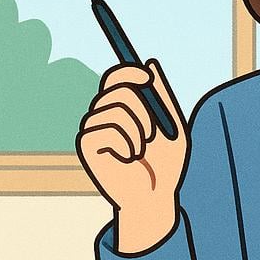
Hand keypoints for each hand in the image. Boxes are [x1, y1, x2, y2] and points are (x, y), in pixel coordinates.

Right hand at [76, 59, 187, 249]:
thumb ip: (163, 96)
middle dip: (143, 107)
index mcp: (123, 108)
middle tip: (153, 133)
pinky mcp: (86, 146)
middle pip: (117, 87)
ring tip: (142, 150)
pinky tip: (129, 158)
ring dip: (138, 130)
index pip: (116, 77)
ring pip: (114, 108)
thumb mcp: (173, 125)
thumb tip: (150, 63)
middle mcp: (104, 114)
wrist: (156, 196)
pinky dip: (126, 143)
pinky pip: (105, 129)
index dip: (129, 72)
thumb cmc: (165, 165)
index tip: (147, 78)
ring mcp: (93, 129)